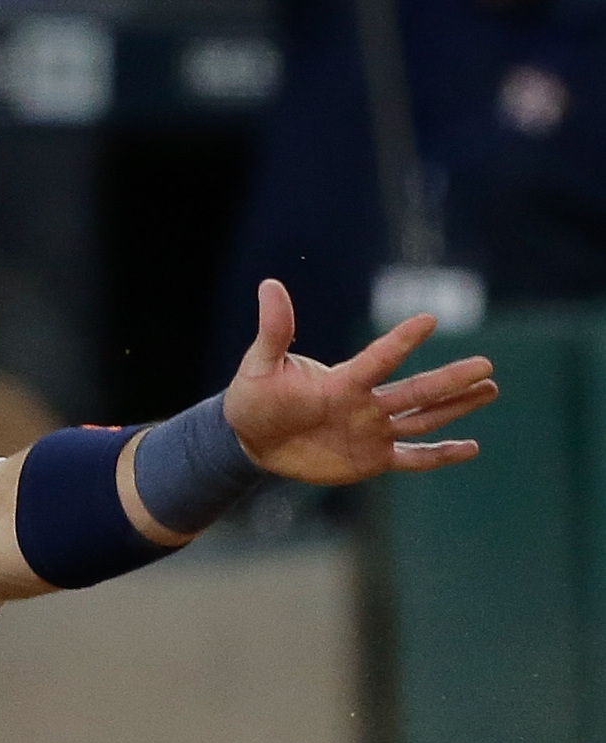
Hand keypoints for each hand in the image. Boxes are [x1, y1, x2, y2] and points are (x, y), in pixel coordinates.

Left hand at [223, 278, 495, 482]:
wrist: (252, 439)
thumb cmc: (255, 397)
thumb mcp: (260, 365)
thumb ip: (274, 331)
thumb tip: (269, 284)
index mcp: (343, 381)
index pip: (378, 359)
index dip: (400, 341)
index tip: (429, 319)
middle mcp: (366, 403)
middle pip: (415, 391)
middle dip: (450, 380)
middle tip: (486, 365)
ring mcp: (373, 430)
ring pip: (423, 418)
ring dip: (456, 406)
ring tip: (490, 388)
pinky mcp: (372, 458)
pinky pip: (413, 458)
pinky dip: (440, 455)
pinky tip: (472, 448)